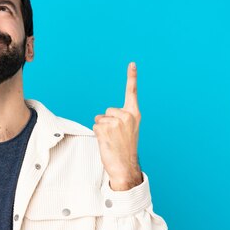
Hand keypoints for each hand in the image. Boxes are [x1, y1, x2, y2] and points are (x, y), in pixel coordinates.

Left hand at [93, 62, 142, 190]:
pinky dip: (97, 135)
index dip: (131, 77)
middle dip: (107, 122)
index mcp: (134, 114)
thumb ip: (121, 119)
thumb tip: (102, 117)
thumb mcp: (128, 131)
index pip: (132, 92)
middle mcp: (127, 116)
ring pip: (99, 119)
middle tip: (115, 136)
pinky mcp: (105, 128)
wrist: (125, 166)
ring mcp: (116, 122)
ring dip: (102, 129)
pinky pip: (95, 126)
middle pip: (107, 110)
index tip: (131, 63)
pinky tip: (107, 142)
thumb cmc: (125, 150)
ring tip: (112, 140)